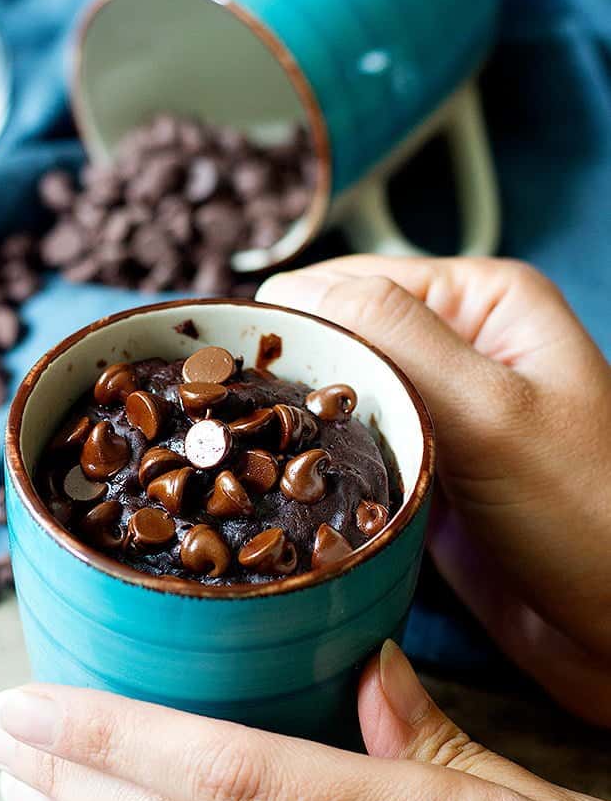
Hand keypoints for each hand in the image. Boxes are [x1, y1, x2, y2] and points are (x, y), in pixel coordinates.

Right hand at [258, 257, 610, 723]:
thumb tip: (290, 292)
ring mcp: (440, 419)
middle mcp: (456, 351)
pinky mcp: (426, 480)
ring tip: (247, 465)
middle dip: (286, 381)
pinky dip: (320, 475)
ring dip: (299, 433)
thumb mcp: (493, 412)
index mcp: (480, 302)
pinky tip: (290, 497)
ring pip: (338, 406)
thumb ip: (397, 340)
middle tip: (230, 431)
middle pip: (337, 344)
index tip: (226, 376)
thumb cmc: (593, 517)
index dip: (286, 322)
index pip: (350, 283)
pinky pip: (353, 461)